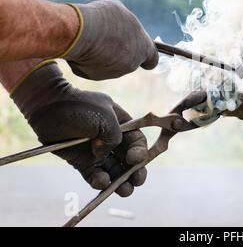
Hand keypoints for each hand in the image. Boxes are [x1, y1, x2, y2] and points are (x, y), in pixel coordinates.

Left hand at [11, 62, 147, 195]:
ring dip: (120, 181)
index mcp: (122, 124)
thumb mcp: (106, 117)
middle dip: (135, 172)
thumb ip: (114, 137)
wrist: (49, 106)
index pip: (137, 141)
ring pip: (114, 171)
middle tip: (137, 181)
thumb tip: (103, 155)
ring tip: (125, 191)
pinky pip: (94, 175)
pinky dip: (100, 181)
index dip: (140, 152)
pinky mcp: (80, 161)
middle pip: (129, 159)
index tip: (134, 159)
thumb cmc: (80, 107)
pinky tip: (102, 182)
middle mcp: (111, 139)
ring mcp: (96, 151)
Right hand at [62, 0, 158, 79]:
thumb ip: (125, 22)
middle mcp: (130, 65)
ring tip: (91, 35)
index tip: (141, 50)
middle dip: (120, 50)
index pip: (152, 60)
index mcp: (143, 49)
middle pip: (129, 59)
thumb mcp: (119, 10)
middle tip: (108, 34)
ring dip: (103, 52)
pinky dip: (88, 56)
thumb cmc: (104, 18)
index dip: (146, 55)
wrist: (78, 32)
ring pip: (110, 62)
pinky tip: (81, 43)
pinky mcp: (92, 75)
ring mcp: (112, 72)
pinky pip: (92, 65)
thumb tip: (120, 24)